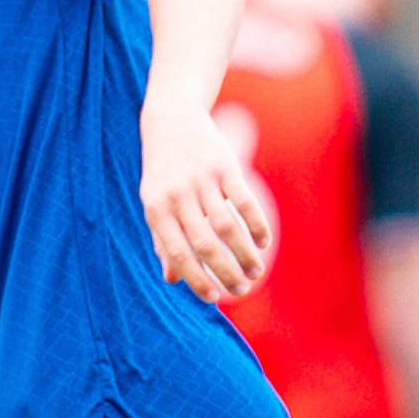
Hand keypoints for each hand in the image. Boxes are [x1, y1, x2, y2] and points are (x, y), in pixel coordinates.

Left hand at [139, 96, 270, 302]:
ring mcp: (202, 180)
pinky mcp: (225, 166)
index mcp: (157, 209)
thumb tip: (171, 279)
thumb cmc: (163, 170)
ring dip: (245, 254)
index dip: (196, 279)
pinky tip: (264, 242)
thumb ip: (162, 240)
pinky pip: (244, 201)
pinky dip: (257, 224)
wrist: (172, 120)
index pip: (177, 253)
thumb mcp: (154, 202)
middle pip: (206, 245)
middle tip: (243, 290)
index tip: (215, 297)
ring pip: (228, 226)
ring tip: (257, 271)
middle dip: (226, 273)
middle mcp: (178, 196)